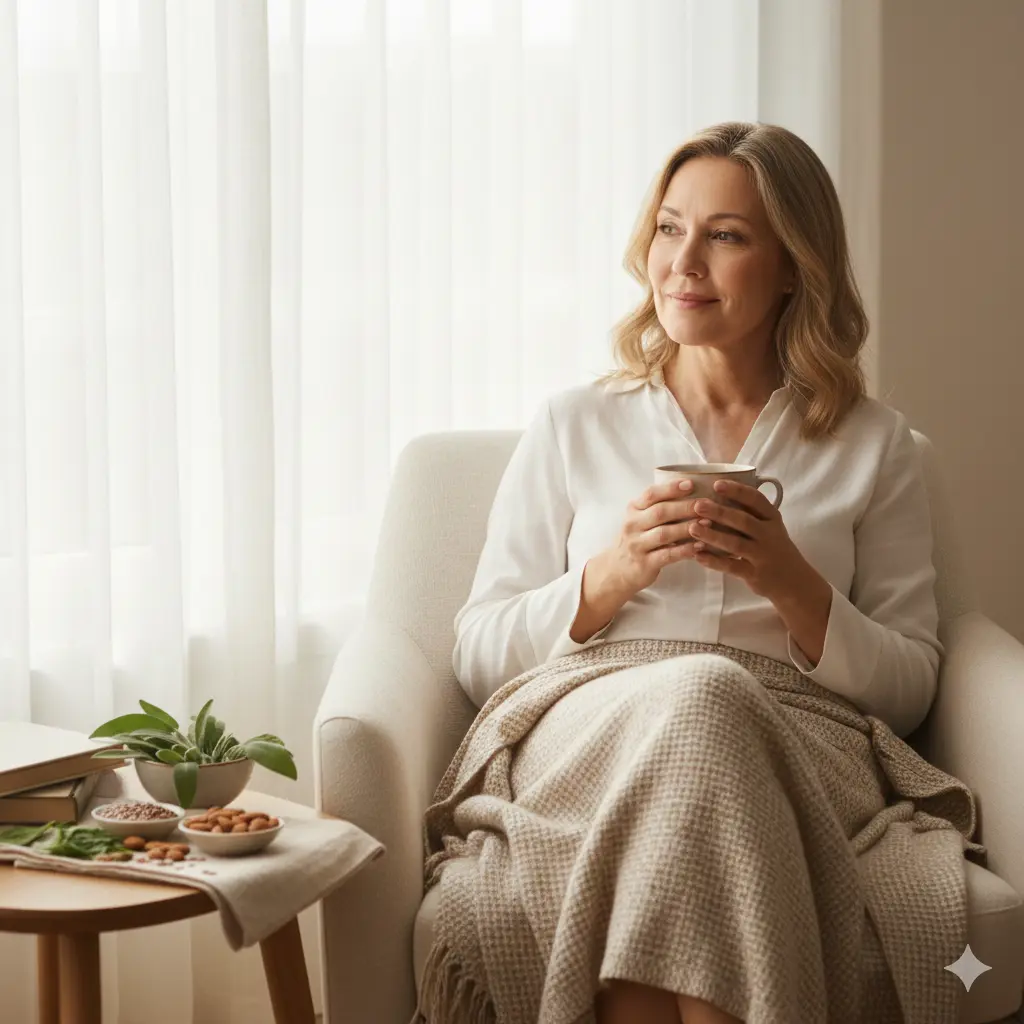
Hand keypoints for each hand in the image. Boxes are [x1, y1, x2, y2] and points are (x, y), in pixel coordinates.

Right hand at [603, 478, 702, 597]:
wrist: (617, 570)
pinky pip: (667, 555)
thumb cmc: (637, 539)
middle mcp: (632, 525)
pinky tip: (699, 546)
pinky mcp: (644, 564)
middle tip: (706, 505)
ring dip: (687, 528)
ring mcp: (637, 545)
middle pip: (660, 512)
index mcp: (633, 510)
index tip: (690, 484)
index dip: (671, 488)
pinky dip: (684, 550)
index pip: (651, 494)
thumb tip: (692, 490)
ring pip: (664, 534)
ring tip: (707, 523)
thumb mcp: (640, 519)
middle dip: (685, 507)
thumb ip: (658, 506)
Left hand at [681, 479, 811, 601]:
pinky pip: (732, 567)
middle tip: (698, 505)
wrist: (794, 581)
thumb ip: (751, 512)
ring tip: (692, 528)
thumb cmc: (774, 547)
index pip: (756, 500)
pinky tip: (698, 555)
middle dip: (719, 512)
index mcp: (772, 518)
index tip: (716, 484)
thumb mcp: (770, 526)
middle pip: (743, 521)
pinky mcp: (755, 574)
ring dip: (713, 536)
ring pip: (735, 544)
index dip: (737, 491)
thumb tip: (718, 489)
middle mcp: (769, 535)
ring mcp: (763, 556)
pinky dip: (714, 561)